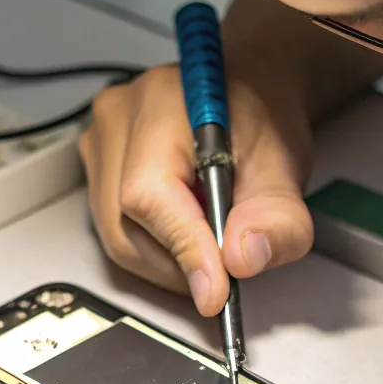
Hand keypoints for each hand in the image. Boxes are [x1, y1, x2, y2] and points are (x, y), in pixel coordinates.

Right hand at [78, 61, 314, 316]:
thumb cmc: (261, 116)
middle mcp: (117, 119)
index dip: (183, 249)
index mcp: (161, 103)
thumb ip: (276, 216)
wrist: (247, 92)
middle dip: (180, 266)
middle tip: (226, 272)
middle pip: (127, 226)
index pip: (150, 194)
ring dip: (170, 263)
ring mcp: (99, 143)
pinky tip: (189, 234)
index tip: (215, 291)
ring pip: (118, 239)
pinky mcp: (97, 169)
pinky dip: (157, 251)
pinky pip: (115, 232)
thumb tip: (243, 258)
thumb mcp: (285, 165)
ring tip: (211, 244)